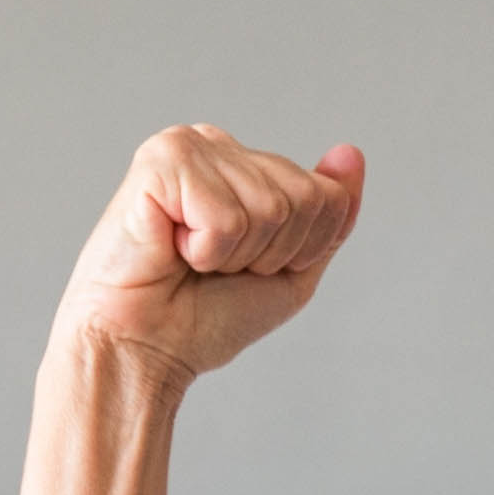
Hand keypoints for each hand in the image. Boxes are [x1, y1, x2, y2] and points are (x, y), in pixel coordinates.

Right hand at [57, 122, 366, 389]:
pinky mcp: (160, 162)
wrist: (143, 350)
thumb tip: (351, 153)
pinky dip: (207, 252)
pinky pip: (227, 218)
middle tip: (213, 267)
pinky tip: (171, 250)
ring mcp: (187, 147)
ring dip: (236, 255)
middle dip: (271, 253)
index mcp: (243, 163)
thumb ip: (329, 216)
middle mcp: (216, 144)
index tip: (245, 268)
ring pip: (270, 208)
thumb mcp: (292, 270)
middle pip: (305, 199)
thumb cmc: (203, 316)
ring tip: (190, 259)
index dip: (299, 251)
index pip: (326, 196)